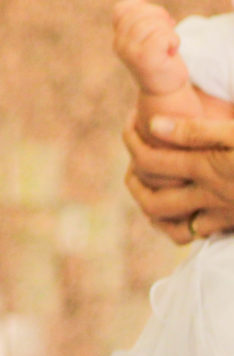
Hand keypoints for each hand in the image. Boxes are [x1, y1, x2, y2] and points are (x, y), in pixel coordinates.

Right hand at [113, 0, 189, 96]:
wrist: (165, 90)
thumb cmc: (160, 60)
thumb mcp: (147, 37)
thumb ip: (140, 19)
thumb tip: (138, 0)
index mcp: (118, 37)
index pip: (122, 9)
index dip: (142, 7)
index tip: (156, 20)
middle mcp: (119, 44)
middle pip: (139, 13)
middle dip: (160, 16)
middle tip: (168, 29)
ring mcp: (130, 52)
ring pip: (152, 24)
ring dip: (168, 30)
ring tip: (169, 43)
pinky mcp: (145, 59)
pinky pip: (162, 36)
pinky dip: (174, 40)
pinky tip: (172, 50)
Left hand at [123, 115, 233, 242]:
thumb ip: (197, 132)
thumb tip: (153, 126)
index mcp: (205, 168)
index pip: (149, 160)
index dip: (132, 141)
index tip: (130, 124)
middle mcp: (211, 196)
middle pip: (155, 203)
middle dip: (136, 187)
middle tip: (132, 168)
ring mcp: (228, 214)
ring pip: (179, 225)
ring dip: (161, 211)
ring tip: (154, 189)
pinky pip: (207, 231)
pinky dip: (193, 223)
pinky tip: (192, 207)